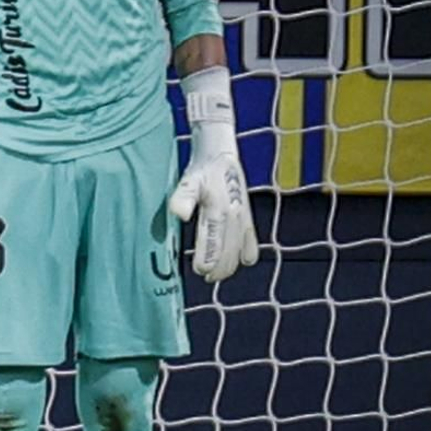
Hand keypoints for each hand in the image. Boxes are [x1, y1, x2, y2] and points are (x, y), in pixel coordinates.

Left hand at [169, 70, 258, 284]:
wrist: (220, 154)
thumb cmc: (200, 170)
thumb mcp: (187, 181)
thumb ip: (182, 198)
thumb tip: (178, 214)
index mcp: (218, 210)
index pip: (214, 246)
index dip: (207, 263)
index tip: (199, 271)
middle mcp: (234, 217)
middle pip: (228, 255)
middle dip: (217, 269)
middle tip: (205, 276)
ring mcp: (244, 219)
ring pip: (240, 254)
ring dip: (229, 266)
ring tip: (216, 272)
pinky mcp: (248, 219)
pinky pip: (252, 245)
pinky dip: (245, 256)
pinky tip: (237, 260)